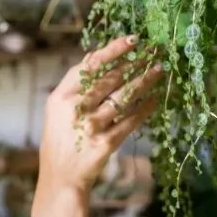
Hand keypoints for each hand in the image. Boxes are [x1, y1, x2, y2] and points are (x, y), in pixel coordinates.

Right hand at [39, 36, 164, 195]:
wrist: (60, 177)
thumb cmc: (60, 138)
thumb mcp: (57, 108)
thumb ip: (74, 83)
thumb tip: (94, 53)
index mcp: (61, 97)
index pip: (90, 66)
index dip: (113, 50)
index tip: (133, 39)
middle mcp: (75, 110)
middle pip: (111, 79)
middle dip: (135, 63)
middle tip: (155, 52)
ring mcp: (91, 127)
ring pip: (124, 98)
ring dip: (145, 81)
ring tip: (159, 70)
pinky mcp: (106, 144)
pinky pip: (131, 121)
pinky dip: (145, 109)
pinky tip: (156, 99)